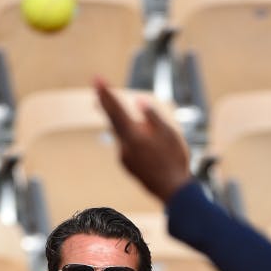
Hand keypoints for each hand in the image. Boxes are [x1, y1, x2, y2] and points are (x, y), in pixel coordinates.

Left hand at [94, 78, 193, 203]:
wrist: (173, 191)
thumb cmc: (174, 160)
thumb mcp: (168, 133)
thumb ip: (151, 116)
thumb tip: (138, 101)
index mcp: (133, 135)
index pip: (116, 109)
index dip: (106, 93)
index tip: (97, 79)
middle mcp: (124, 146)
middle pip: (111, 120)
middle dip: (105, 103)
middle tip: (97, 89)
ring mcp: (124, 157)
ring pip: (119, 133)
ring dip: (119, 120)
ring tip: (118, 111)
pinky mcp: (128, 166)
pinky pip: (125, 145)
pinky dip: (128, 135)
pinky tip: (138, 137)